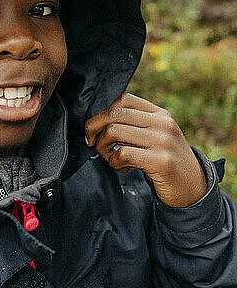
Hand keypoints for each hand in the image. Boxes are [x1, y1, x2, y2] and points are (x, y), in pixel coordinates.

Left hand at [84, 93, 207, 207]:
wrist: (194, 187)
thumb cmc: (167, 161)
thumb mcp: (157, 135)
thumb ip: (136, 124)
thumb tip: (100, 123)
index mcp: (160, 114)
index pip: (124, 100)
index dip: (103, 114)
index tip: (96, 130)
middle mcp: (162, 123)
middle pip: (114, 114)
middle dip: (94, 129)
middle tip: (93, 144)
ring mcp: (163, 141)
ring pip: (113, 132)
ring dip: (103, 148)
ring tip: (112, 158)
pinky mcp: (161, 161)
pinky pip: (123, 154)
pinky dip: (114, 162)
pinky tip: (123, 168)